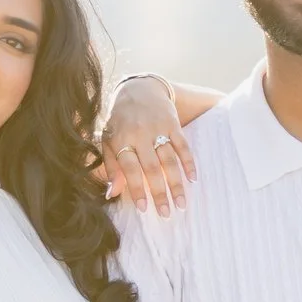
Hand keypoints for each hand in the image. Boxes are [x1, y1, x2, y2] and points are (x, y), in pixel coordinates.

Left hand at [98, 76, 196, 214]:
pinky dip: (189, 162)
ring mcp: (158, 128)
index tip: (145, 210)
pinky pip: (183, 146)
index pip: (130, 169)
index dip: (137, 190)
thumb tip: (111, 194)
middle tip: (167, 213)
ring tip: (182, 204)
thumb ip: (110, 167)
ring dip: (177, 184)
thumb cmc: (119, 120)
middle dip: (160, 193)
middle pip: (152, 168)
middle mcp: (140, 134)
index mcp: (121, 140)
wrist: (137, 88)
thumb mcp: (108, 140)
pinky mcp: (173, 124)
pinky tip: (193, 179)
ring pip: (169, 160)